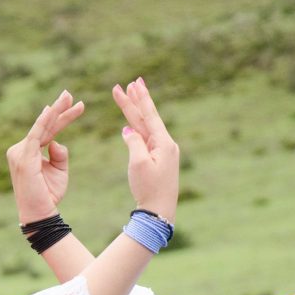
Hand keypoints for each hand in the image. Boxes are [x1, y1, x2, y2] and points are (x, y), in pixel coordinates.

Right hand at [7, 90, 85, 224]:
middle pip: (45, 126)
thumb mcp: (59, 170)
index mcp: (28, 151)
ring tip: (69, 97)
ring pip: (42, 127)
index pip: (47, 131)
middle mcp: (20, 149)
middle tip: (70, 93)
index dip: (61, 118)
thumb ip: (59, 153)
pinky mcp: (23, 157)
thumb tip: (57, 141)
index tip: (74, 105)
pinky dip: (44, 121)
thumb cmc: (49, 194)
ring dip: (56, 111)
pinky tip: (52, 110)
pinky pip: (36, 135)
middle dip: (59, 109)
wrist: (40, 212)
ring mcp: (19, 152)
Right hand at [112, 77, 178, 221]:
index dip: (141, 98)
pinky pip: (146, 139)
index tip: (134, 82)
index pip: (150, 115)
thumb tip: (129, 131)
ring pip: (145, 128)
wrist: (159, 212)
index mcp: (163, 143)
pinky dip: (138, 129)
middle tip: (130, 83)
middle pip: (146, 118)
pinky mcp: (158, 161)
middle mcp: (166, 145)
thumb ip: (134, 142)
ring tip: (130, 95)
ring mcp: (163, 153)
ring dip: (137, 112)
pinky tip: (133, 124)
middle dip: (136, 101)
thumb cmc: (149, 188)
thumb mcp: (138, 163)